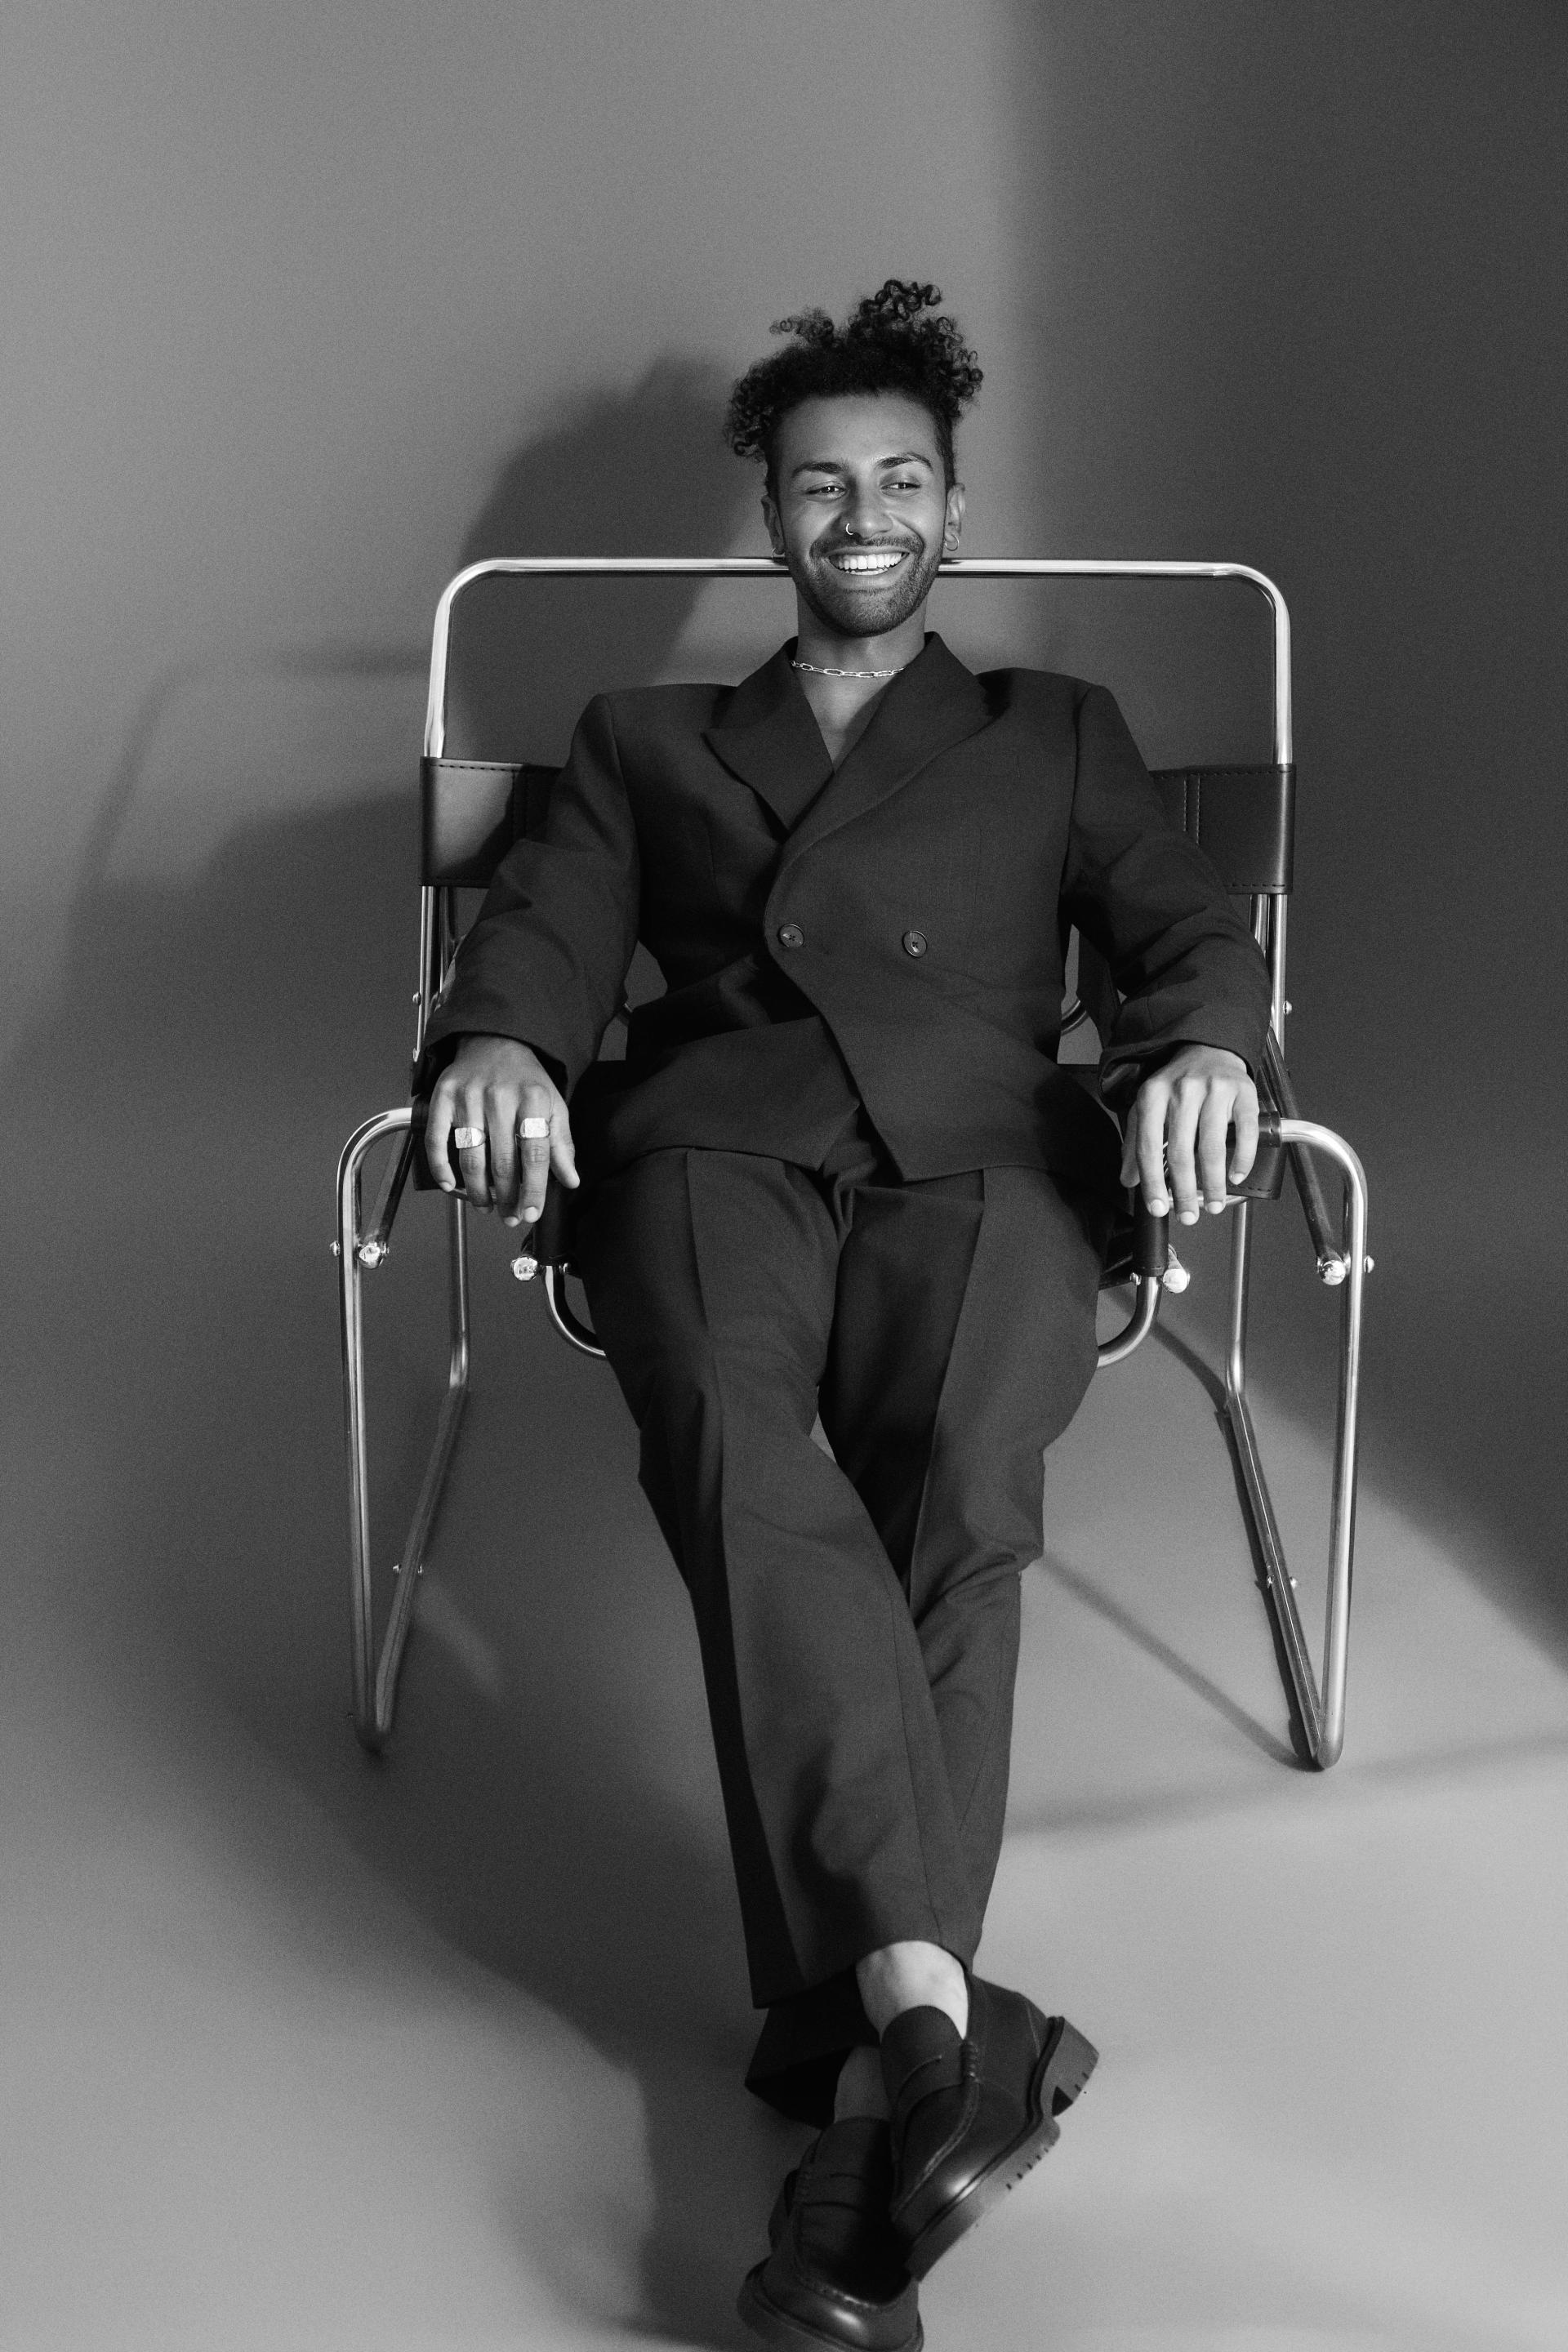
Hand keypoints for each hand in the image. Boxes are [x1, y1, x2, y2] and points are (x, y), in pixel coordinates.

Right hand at [426, 1036, 578, 1227]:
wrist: (496, 1040)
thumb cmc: (526, 1079)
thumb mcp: (553, 1105)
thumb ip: (560, 1143)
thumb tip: (571, 1180)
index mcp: (533, 1099)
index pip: (535, 1154)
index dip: (533, 1189)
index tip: (531, 1213)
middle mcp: (500, 1097)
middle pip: (502, 1161)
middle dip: (506, 1197)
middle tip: (509, 1216)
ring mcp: (469, 1096)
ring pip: (471, 1156)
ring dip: (477, 1190)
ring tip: (486, 1206)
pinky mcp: (444, 1096)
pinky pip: (437, 1138)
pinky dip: (441, 1166)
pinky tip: (450, 1185)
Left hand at [1119, 1045, 1257, 1223]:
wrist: (1209, 1048)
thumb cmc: (1177, 1085)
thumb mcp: (1149, 1106)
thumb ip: (1136, 1142)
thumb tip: (1129, 1180)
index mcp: (1153, 1095)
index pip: (1149, 1146)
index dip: (1152, 1182)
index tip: (1158, 1207)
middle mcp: (1183, 1091)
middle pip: (1181, 1152)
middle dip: (1184, 1192)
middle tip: (1188, 1215)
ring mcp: (1215, 1091)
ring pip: (1212, 1147)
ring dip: (1213, 1183)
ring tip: (1214, 1204)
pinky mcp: (1243, 1093)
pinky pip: (1245, 1133)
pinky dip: (1242, 1160)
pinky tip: (1235, 1176)